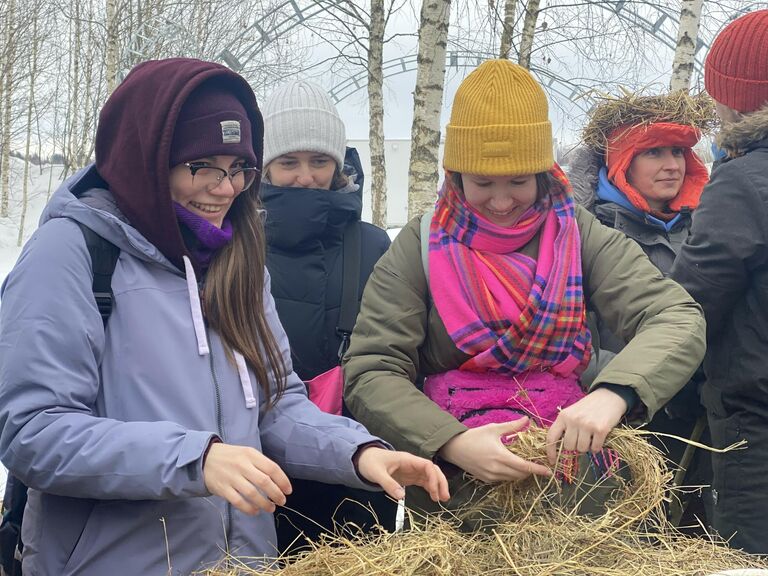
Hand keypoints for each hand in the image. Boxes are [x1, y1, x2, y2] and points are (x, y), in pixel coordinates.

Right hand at [203, 443, 291, 514]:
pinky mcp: (222, 488)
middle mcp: (242, 465)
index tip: (288, 491)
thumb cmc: (231, 456)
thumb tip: (278, 481)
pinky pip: (238, 501)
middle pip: (264, 482)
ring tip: (271, 508)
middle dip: (276, 494)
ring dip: (264, 503)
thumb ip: (261, 464)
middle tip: (282, 501)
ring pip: (252, 493)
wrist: (203, 458)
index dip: (282, 481)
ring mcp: (231, 477)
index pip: (272, 468)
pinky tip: (255, 511)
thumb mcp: (247, 453)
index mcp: (251, 454)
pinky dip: (249, 509)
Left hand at [354, 447, 449, 502]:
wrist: (363, 459)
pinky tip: (434, 497)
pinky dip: (430, 488)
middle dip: (440, 482)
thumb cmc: (370, 463)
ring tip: (442, 499)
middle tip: (444, 497)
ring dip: (437, 486)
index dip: (433, 477)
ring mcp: (412, 470)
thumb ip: (388, 484)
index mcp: (407, 460)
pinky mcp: (409, 477)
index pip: (427, 465)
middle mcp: (412, 464)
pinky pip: (423, 481)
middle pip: (432, 470)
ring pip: (430, 476)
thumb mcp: (376, 473)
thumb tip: (401, 497)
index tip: (434, 491)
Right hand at [437, 417, 551, 482]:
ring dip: (520, 473)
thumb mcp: (493, 429)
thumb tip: (526, 419)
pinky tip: (509, 466)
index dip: (537, 469)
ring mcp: (491, 477)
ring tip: (523, 464)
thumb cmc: (474, 436)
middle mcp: (497, 469)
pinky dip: (510, 475)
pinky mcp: (486, 480)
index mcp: (500, 456)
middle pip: (520, 475)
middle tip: (536, 463)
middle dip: (530, 471)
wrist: (454, 448)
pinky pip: (503, 479)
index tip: (548, 471)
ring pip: (512, 478)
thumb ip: (512, 426)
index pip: (524, 466)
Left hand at [545, 387, 627, 464]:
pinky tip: (599, 438)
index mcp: (563, 416)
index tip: (552, 461)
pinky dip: (597, 447)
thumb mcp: (572, 413)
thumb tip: (560, 447)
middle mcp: (573, 420)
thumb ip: (565, 427)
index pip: (551, 436)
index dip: (550, 451)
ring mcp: (587, 425)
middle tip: (582, 438)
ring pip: (582, 449)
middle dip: (575, 446)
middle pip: (569, 446)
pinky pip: (595, 448)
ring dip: (587, 447)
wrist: (609, 397)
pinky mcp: (601, 429)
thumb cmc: (588, 407)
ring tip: (591, 436)